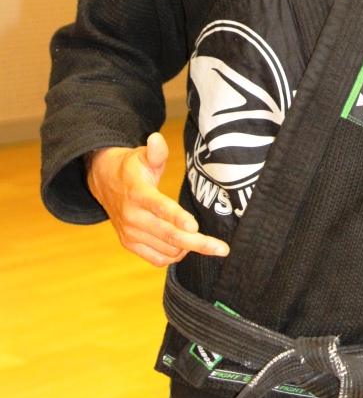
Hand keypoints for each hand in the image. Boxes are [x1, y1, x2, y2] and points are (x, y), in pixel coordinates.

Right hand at [87, 132, 229, 267]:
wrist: (104, 183)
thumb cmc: (131, 168)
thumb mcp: (142, 155)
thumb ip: (155, 151)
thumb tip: (157, 138)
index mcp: (138, 194)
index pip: (160, 208)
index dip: (178, 218)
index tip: (195, 227)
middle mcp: (133, 217)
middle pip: (169, 235)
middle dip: (198, 244)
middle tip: (222, 249)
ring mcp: (130, 233)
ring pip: (166, 250)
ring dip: (187, 248)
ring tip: (203, 240)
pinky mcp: (130, 244)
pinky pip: (156, 259)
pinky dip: (173, 256)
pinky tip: (184, 247)